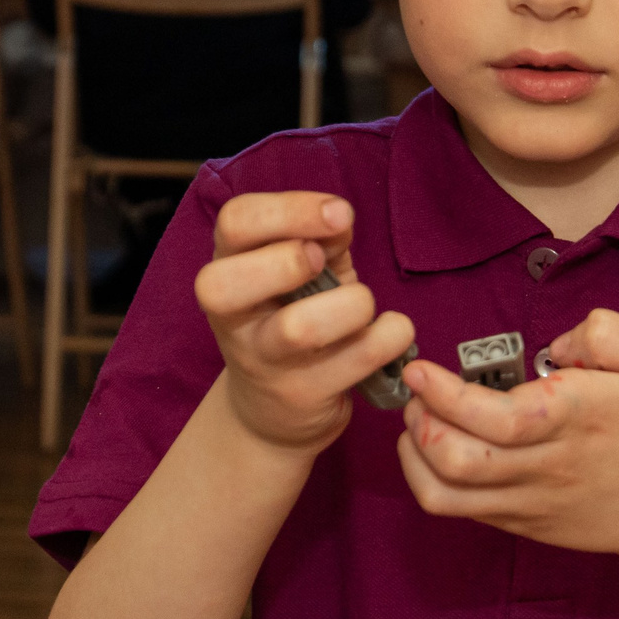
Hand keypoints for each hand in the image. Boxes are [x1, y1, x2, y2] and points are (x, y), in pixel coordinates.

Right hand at [194, 192, 420, 457]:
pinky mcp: (300, 396)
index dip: (288, 210)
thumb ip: (318, 238)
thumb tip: (340, 218)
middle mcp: (231, 316)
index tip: (339, 213)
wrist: (274, 408)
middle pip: (225, 284)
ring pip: (297, 330)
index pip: (234, 223)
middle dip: (289, 261)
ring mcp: (261, 361)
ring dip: (350, 306)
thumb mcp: (300, 270)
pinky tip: (393, 332)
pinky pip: (352, 362)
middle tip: (325, 261)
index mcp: (228, 266)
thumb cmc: (292, 317)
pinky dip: (388, 338)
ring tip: (365, 304)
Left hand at [396, 308, 618, 562]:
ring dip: (415, 453)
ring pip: (447, 493)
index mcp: (576, 419)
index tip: (420, 370)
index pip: (497, 420)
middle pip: (459, 460)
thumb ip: (610, 332)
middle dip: (420, 421)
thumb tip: (556, 345)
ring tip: (417, 420)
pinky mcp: (520, 523)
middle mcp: (547, 465)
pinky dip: (428, 479)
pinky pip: (457, 511)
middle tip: (417, 392)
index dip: (445, 396)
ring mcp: (530, 501)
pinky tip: (431, 449)